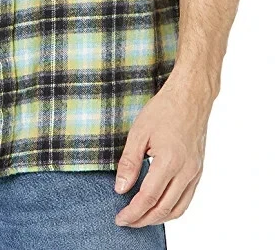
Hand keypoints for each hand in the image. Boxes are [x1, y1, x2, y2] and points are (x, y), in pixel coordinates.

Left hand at [113, 70, 210, 226]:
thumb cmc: (164, 109)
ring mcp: (195, 172)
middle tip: (127, 222)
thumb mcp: (139, 132)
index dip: (133, 212)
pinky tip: (159, 205)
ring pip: (178, 208)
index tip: (120, 219)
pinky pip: (187, 198)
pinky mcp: (198, 170)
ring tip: (140, 218)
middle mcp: (186, 171)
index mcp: (170, 161)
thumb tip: (120, 188)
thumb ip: (129, 162)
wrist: (191, 97)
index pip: (148, 198)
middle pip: (164, 209)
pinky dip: (172, 208)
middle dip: (143, 220)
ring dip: (159, 218)